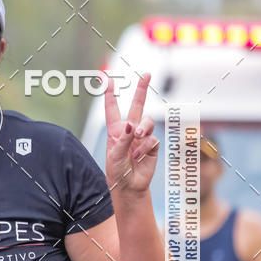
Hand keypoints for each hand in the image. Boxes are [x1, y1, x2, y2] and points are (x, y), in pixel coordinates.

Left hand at [104, 73, 158, 192]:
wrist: (129, 186)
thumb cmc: (117, 170)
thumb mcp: (115, 154)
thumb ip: (123, 138)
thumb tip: (132, 124)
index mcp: (116, 130)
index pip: (112, 108)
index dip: (110, 93)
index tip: (107, 78)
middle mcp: (130, 130)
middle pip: (137, 105)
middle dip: (142, 89)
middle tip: (146, 74)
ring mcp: (142, 137)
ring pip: (147, 121)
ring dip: (143, 127)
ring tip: (138, 137)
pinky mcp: (151, 145)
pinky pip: (152, 139)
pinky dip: (145, 147)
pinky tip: (139, 157)